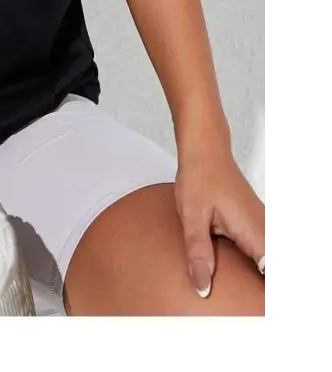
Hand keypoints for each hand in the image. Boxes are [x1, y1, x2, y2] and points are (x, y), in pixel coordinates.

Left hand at [175, 142, 266, 297]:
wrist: (205, 151)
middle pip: (272, 271)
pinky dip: (254, 265)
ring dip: (258, 279)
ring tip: (245, 299)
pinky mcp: (255, 224)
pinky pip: (261, 252)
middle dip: (261, 292)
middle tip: (245, 311)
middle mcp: (264, 230)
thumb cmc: (200, 176)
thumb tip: (202, 286)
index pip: (272, 273)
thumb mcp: (192, 215)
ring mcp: (262, 226)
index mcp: (253, 231)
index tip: (256, 311)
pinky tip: (240, 275)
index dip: (266, 296)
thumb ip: (198, 251)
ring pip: (268, 262)